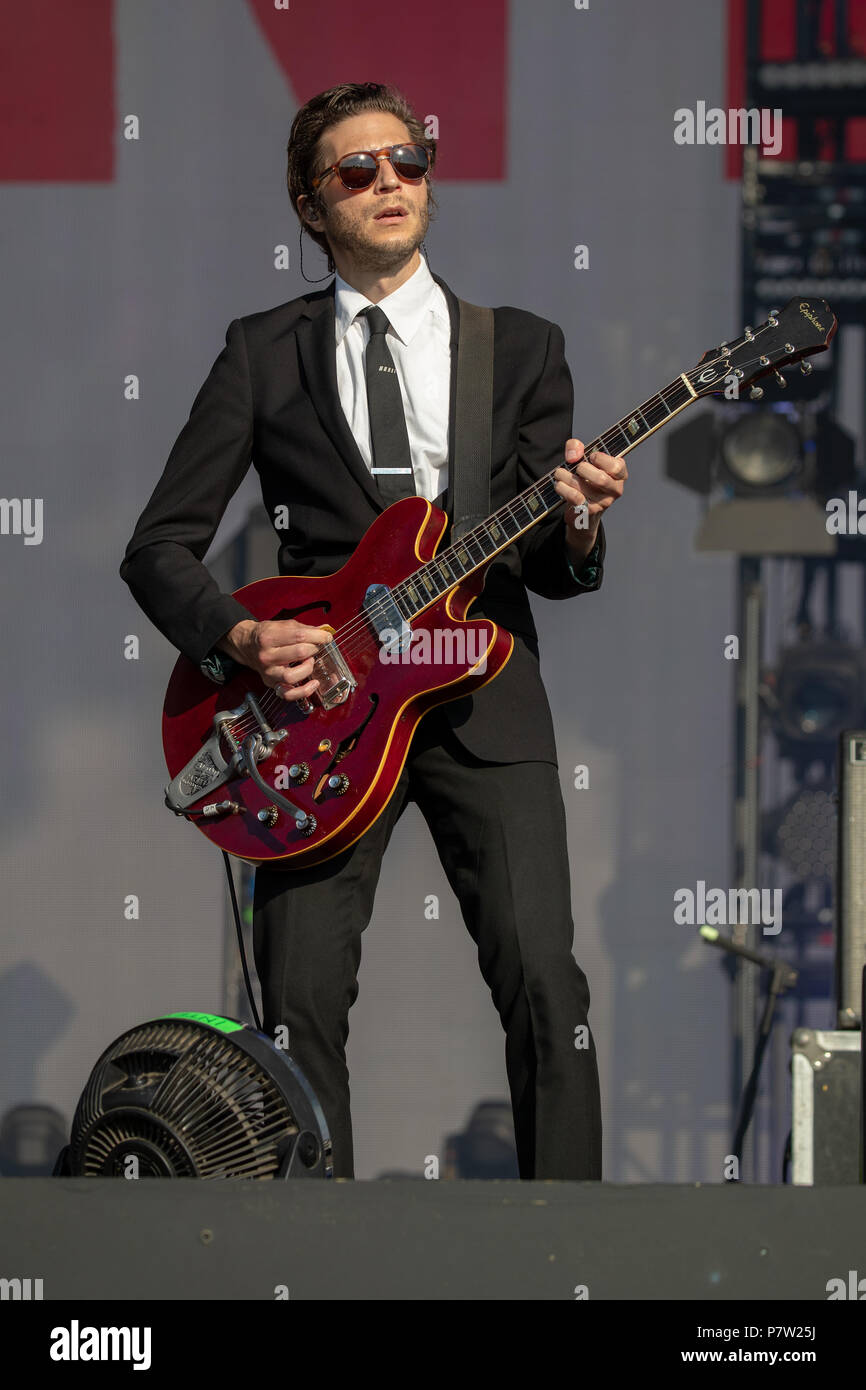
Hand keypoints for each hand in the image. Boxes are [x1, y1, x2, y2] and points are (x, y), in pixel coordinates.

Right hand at [218, 618, 330, 700]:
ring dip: (308, 668)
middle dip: (314, 648)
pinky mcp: (271, 684)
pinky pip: (288, 694)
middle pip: (299, 653)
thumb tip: (324, 632)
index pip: (300, 636)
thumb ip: (303, 628)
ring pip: (292, 676)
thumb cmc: (266, 635)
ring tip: (309, 662)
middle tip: (315, 647)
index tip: (326, 637)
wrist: (247, 645)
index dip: (318, 636)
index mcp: (269, 637)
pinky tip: (313, 684)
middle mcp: (267, 655)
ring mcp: (269, 672)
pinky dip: (303, 691)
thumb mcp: (282, 625)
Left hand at [554, 438, 627, 556]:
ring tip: (559, 473)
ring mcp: (603, 503)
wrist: (580, 508)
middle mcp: (615, 490)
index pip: (616, 467)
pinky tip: (559, 484)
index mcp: (619, 474)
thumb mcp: (582, 458)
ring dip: (566, 477)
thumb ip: (576, 447)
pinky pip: (575, 499)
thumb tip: (572, 456)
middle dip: (582, 469)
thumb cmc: (584, 477)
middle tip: (576, 467)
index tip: (591, 456)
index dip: (601, 459)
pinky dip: (563, 489)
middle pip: (601, 479)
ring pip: (584, 488)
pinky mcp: (590, 512)